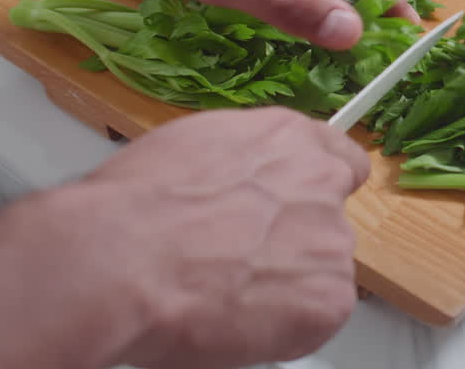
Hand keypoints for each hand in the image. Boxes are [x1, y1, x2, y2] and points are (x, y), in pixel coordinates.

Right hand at [85, 107, 369, 367]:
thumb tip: (239, 185)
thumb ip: (240, 165)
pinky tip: (241, 319)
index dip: (319, 191)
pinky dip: (288, 327)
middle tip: (244, 261)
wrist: (124, 258)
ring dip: (289, 284)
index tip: (303, 209)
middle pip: (329, 219)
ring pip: (323, 270)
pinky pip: (319, 317)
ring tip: (230, 292)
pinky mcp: (330, 297)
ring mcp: (331, 239)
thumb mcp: (193, 148)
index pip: (341, 160)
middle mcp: (320, 181)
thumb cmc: (135, 207)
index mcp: (288, 138)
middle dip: (296, 241)